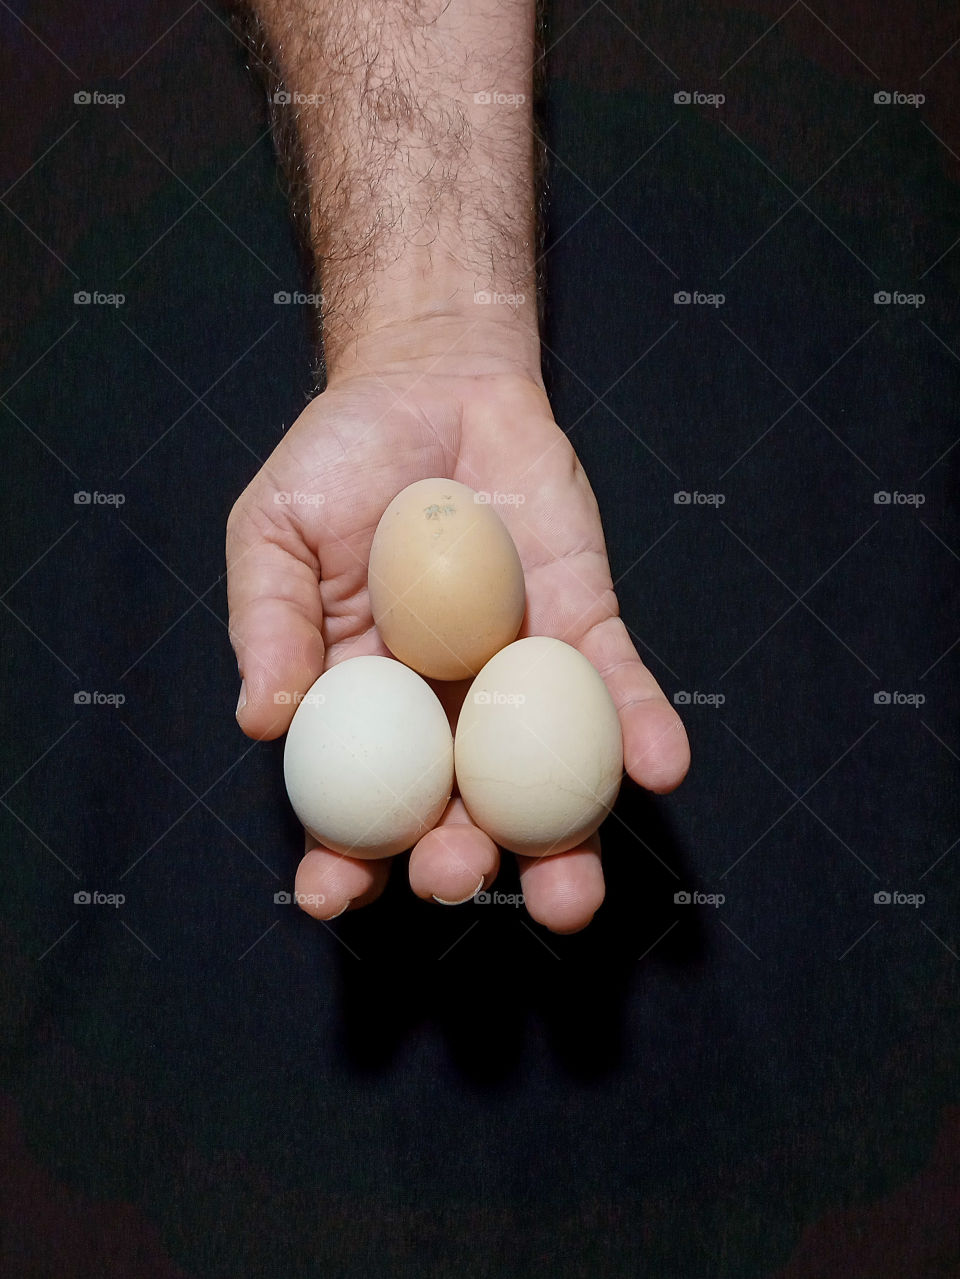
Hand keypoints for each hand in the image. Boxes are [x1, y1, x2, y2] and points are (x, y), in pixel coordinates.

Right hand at [226, 321, 689, 932]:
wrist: (431, 386)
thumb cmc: (337, 465)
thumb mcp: (275, 533)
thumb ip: (269, 620)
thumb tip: (264, 718)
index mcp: (364, 708)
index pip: (350, 805)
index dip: (340, 861)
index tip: (332, 892)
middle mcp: (446, 713)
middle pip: (457, 816)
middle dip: (459, 864)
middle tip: (456, 873)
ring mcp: (521, 679)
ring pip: (548, 784)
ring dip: (565, 846)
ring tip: (570, 895)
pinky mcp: (585, 629)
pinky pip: (618, 689)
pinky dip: (641, 729)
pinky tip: (659, 765)